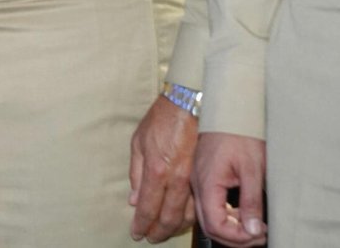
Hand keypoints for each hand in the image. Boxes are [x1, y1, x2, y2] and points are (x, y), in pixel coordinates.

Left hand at [128, 95, 197, 241]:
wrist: (190, 105)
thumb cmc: (161, 120)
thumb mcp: (138, 142)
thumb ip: (136, 173)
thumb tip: (134, 199)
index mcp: (156, 169)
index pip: (148, 207)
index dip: (142, 224)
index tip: (137, 233)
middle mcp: (176, 178)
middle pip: (169, 217)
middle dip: (159, 232)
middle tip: (151, 238)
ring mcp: (194, 179)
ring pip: (188, 215)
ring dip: (175, 228)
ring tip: (165, 232)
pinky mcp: (205, 176)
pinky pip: (199, 204)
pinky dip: (191, 217)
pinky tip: (184, 220)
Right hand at [192, 132, 267, 246]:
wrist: (228, 109)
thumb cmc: (239, 133)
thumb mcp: (252, 168)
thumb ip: (251, 201)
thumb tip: (252, 230)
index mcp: (206, 183)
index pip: (215, 225)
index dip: (238, 237)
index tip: (258, 233)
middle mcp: (196, 185)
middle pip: (209, 226)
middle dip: (235, 238)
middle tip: (259, 235)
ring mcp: (197, 182)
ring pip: (208, 218)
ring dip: (230, 229)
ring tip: (253, 226)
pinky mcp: (202, 179)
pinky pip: (209, 207)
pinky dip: (225, 217)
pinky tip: (241, 214)